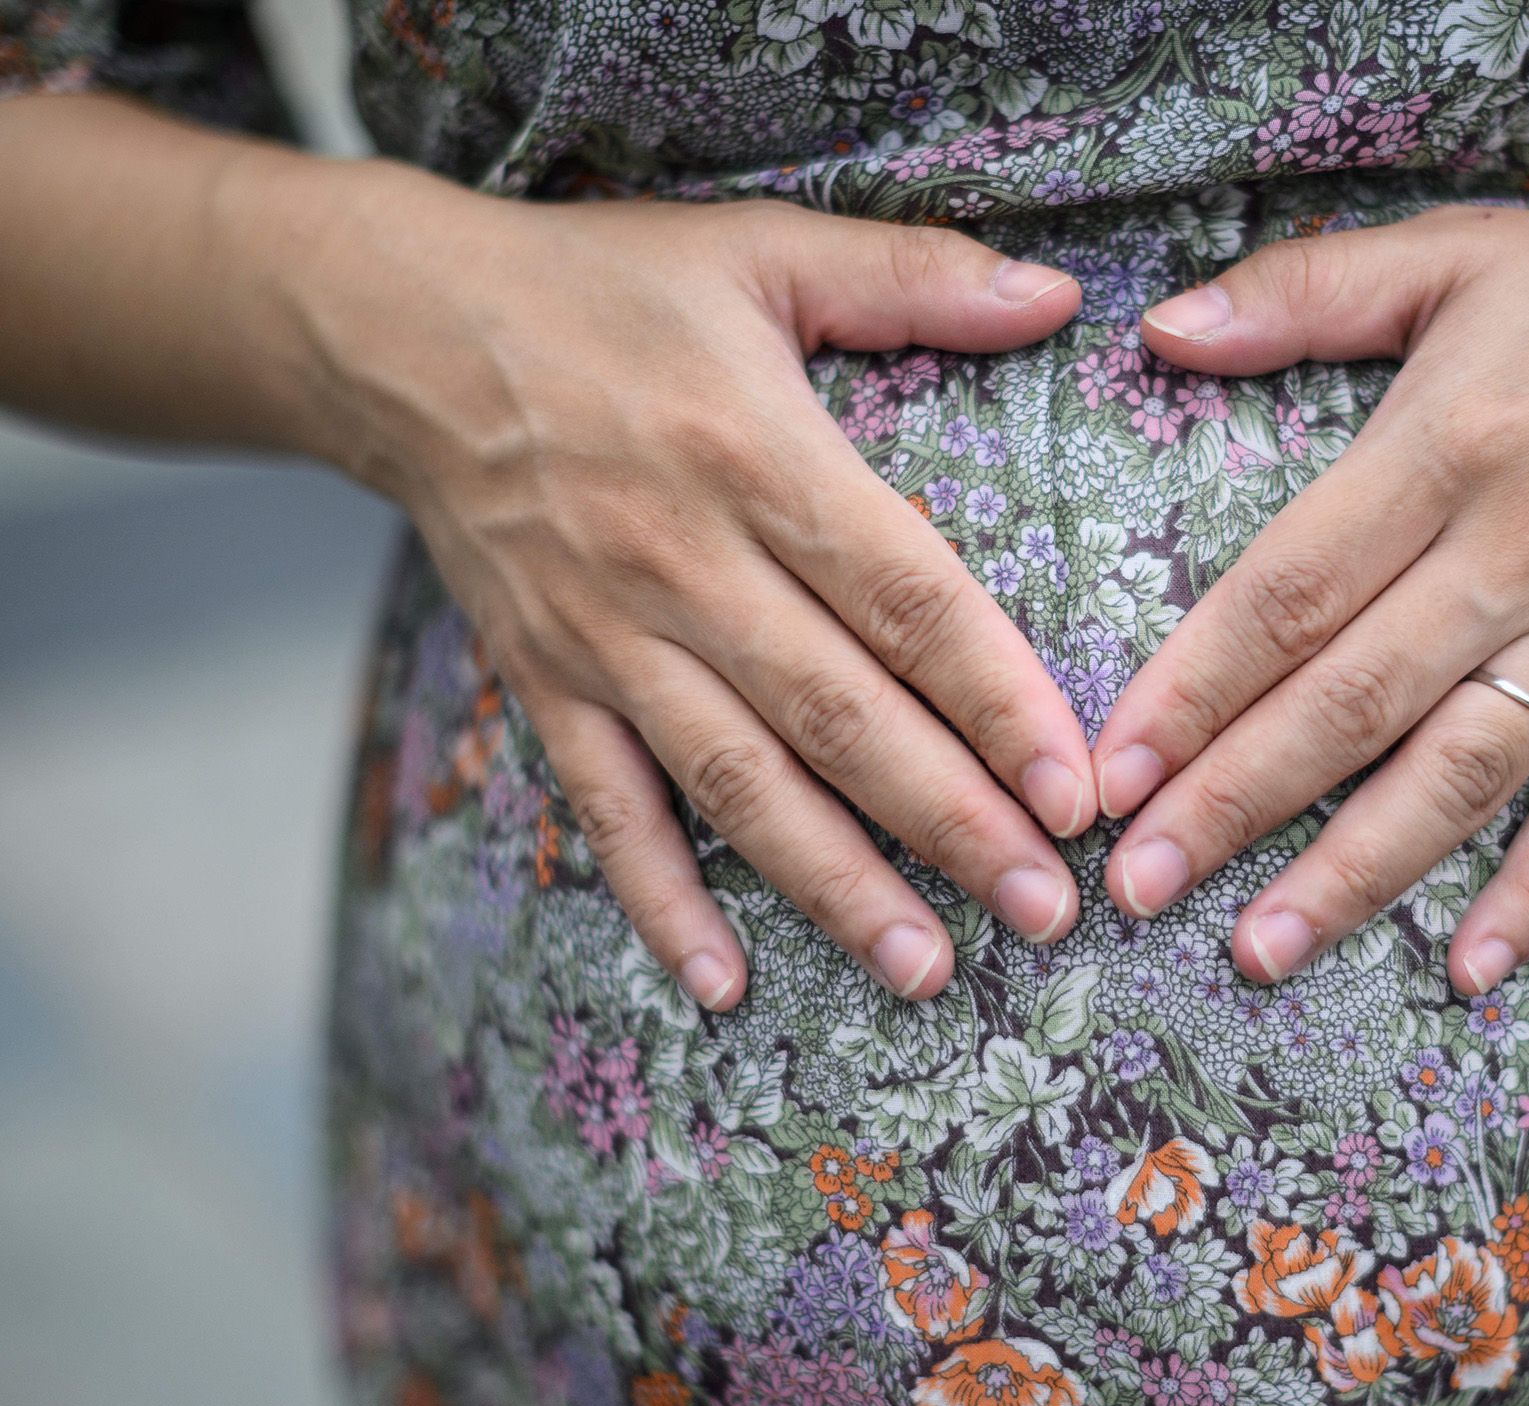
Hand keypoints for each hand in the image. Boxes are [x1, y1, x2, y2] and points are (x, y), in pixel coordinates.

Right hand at [302, 179, 1097, 1009]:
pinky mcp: (544, 681)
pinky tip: (720, 982)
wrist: (400, 331)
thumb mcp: (760, 247)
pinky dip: (661, 898)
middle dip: (953, 826)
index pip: (906, 601)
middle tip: (1047, 911)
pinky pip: (605, 808)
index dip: (998, 701)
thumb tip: (1056, 293)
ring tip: (927, 971)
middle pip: (842, 717)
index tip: (1076, 792)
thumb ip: (913, 274)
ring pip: (738, 784)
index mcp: (757, 456)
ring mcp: (607, 637)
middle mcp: (683, 563)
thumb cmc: (600, 288)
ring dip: (837, 887)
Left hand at [1091, 179, 1528, 993]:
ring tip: (1261, 953)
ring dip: (1357, 872)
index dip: (1194, 688)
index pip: (1292, 593)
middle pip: (1354, 702)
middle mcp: (1521, 551)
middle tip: (1137, 885)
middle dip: (1235, 803)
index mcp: (1448, 446)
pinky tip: (1467, 970)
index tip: (1110, 770)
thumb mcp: (1452, 252)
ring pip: (1462, 773)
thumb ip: (1301, 291)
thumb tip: (1157, 329)